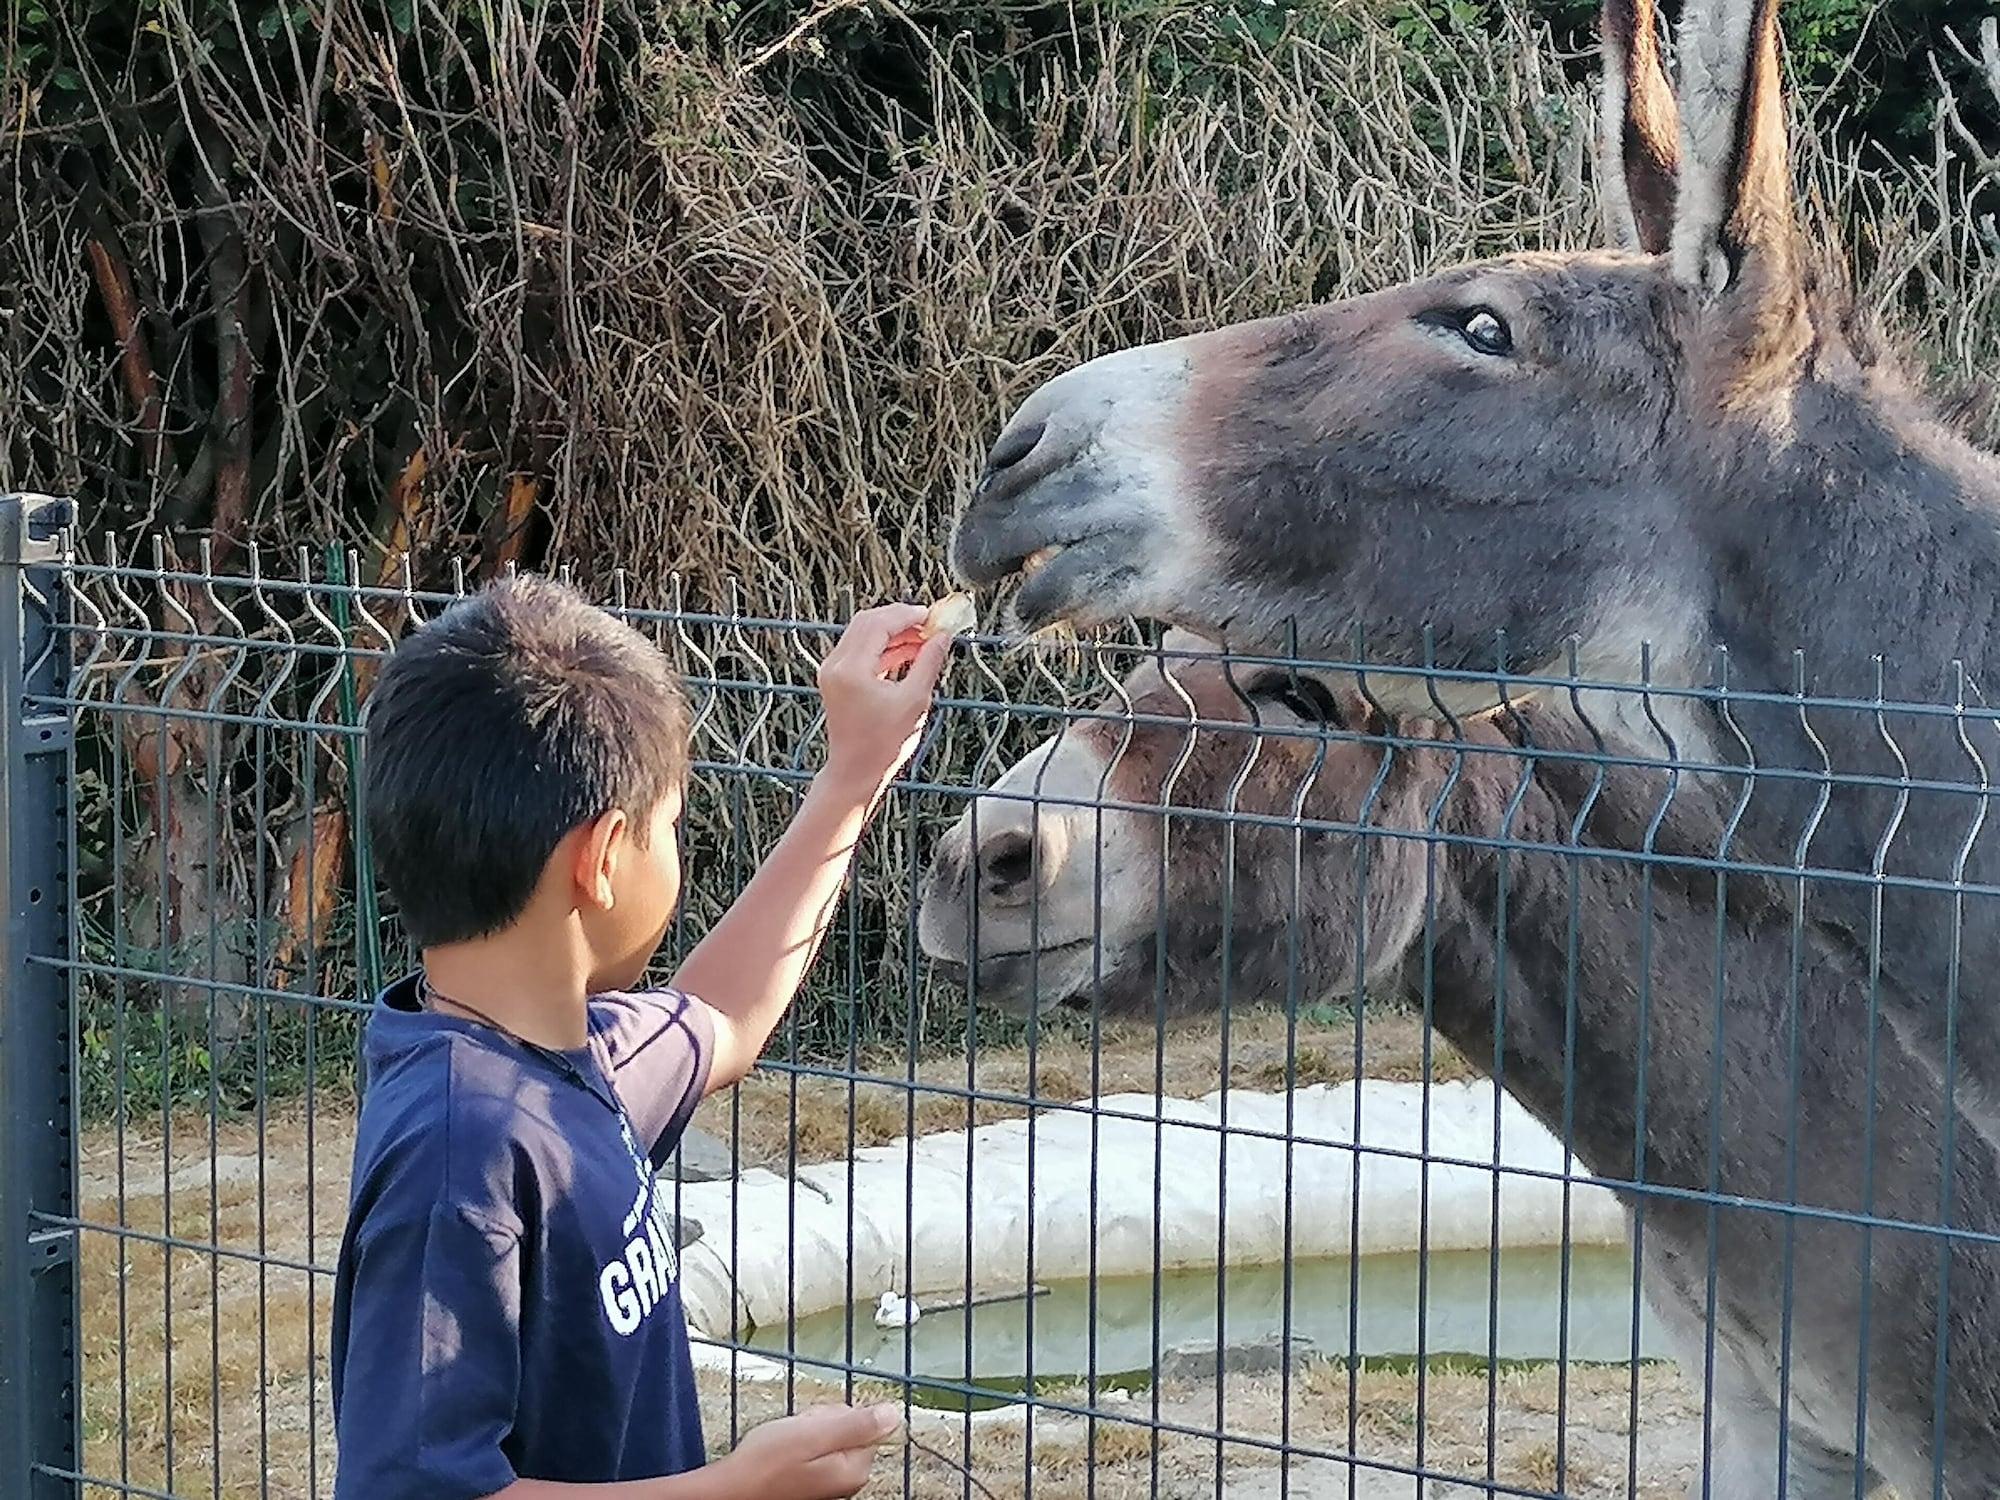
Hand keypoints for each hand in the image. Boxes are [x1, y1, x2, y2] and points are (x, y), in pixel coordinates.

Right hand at [714, 1403, 902, 1499]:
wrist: (731, 1490)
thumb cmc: (767, 1464)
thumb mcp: (814, 1434)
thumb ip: (858, 1424)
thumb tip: (893, 1413)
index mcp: (855, 1469)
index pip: (865, 1421)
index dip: (836, 1414)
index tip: (814, 1423)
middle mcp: (848, 1479)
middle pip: (848, 1427)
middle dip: (821, 1421)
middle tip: (797, 1432)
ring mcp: (830, 1481)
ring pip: (828, 1434)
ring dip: (807, 1430)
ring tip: (786, 1441)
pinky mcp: (813, 1479)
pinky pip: (813, 1448)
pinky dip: (798, 1443)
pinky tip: (782, 1450)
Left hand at [816, 603, 950, 799]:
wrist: (856, 772)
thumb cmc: (882, 745)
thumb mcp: (915, 701)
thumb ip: (929, 663)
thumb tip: (942, 638)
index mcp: (851, 670)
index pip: (879, 624)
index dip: (908, 615)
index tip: (932, 616)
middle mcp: (836, 666)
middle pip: (868, 622)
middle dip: (900, 619)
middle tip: (929, 624)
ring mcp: (833, 671)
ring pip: (864, 634)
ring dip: (893, 632)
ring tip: (923, 640)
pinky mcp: (837, 679)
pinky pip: (861, 650)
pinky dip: (884, 647)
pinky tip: (908, 652)